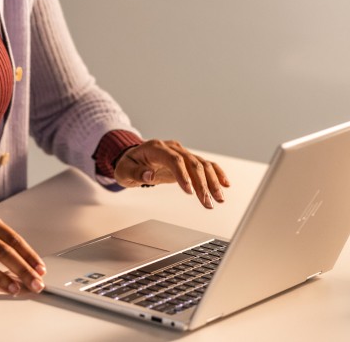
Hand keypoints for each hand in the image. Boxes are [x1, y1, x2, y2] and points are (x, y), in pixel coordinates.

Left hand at [114, 139, 230, 208]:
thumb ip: (136, 173)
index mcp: (156, 148)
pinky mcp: (187, 160)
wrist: (134, 158)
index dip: (183, 175)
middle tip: (207, 202)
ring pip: (202, 164)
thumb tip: (148, 175)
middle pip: (192, 163)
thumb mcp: (124, 170)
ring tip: (218, 199)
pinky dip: (216, 173)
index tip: (190, 192)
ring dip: (212, 182)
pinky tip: (225, 184)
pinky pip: (205, 164)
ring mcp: (181, 152)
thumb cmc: (128, 164)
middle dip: (201, 184)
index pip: (174, 160)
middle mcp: (172, 148)